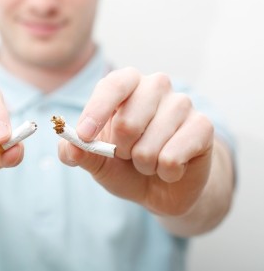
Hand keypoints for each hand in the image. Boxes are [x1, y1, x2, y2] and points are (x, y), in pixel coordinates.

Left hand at [58, 67, 213, 215]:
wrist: (162, 186)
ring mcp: (182, 104)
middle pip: (128, 121)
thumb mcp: (96, 161)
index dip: (96, 111)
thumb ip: (77, 152)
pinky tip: (170, 168)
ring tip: (149, 161)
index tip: (85, 136)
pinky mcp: (203, 126)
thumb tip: (68, 146)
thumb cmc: (125, 165)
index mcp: (126, 85)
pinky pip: (173, 157)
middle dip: (122, 151)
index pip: (113, 84)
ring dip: (144, 164)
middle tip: (128, 154)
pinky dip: (165, 172)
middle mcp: (156, 86)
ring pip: (150, 145)